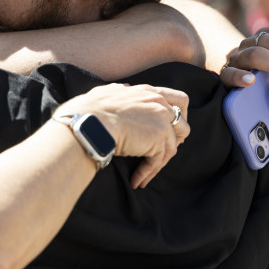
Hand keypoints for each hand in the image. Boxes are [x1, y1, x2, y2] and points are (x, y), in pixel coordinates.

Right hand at [57, 83, 189, 188]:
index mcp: (147, 91)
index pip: (177, 100)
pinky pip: (158, 161)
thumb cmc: (87, 110)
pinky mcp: (158, 139)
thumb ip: (119, 91)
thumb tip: (124, 88)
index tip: (167, 128)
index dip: (177, 115)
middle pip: (183, 123)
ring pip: (172, 146)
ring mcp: (161, 120)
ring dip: (159, 162)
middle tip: (163, 151)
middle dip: (177, 139)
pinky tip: (137, 180)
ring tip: (145, 173)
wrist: (86, 123)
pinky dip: (147, 173)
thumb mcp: (105, 92)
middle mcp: (158, 103)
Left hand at [219, 25, 268, 150]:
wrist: (258, 86)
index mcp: (231, 84)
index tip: (251, 82)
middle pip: (250, 54)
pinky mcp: (261, 37)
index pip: (227, 75)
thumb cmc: (264, 109)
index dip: (237, 76)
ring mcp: (247, 47)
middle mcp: (236, 62)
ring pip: (261, 39)